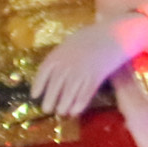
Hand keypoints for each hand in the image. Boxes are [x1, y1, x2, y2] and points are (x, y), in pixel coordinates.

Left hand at [30, 14, 147, 115]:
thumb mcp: (69, 43)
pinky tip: (75, 112)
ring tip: (61, 112)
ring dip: (64, 105)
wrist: (113, 34)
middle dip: (50, 100)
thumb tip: (53, 71)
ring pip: (69, 92)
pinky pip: (85, 94)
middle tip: (47, 109)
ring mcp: (81, 71)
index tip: (34, 96)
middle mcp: (67, 64)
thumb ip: (60, 56)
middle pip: (55, 86)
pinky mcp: (95, 77)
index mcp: (58, 54)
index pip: (43, 72)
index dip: (38, 85)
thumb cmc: (90, 37)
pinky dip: (79, 104)